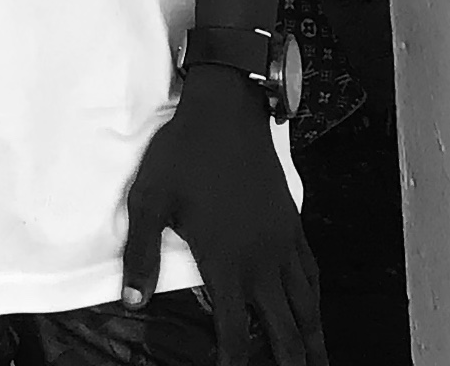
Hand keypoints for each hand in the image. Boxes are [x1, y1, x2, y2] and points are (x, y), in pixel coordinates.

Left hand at [119, 69, 327, 365]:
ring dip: (312, 340)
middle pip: (285, 330)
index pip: (235, 332)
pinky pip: (312, 274)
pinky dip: (316, 302)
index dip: (234, 362)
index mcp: (226, 261)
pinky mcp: (293, 225)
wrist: (227, 110)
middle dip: (291, 363)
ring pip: (307, 306)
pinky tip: (314, 311)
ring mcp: (283, 243)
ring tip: (318, 363)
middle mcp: (262, 260)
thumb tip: (131, 304)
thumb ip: (140, 254)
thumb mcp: (149, 200)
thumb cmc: (183, 153)